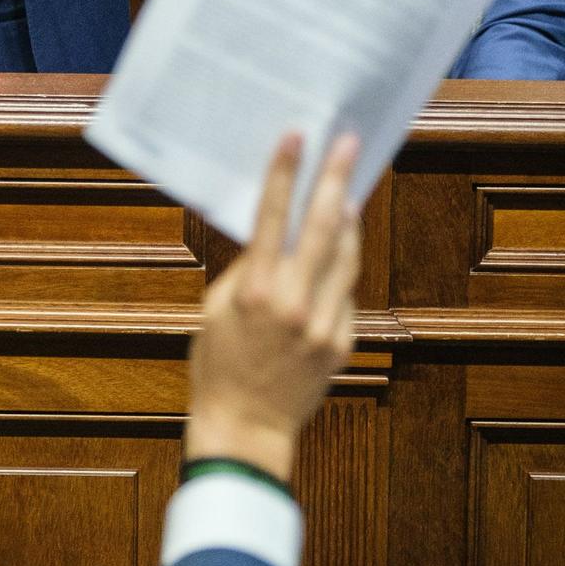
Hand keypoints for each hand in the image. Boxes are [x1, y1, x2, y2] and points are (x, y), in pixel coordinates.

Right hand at [186, 133, 360, 482]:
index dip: (286, 173)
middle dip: (336, 179)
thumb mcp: (215, 309)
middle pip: (324, 227)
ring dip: (349, 222)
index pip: (274, 218)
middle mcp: (293, 303)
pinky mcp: (341, 341)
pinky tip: (333, 263)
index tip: (296, 138)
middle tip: (349, 146)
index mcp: (254, 291)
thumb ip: (247, 270)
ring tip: (348, 193)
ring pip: (346, 258)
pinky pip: (343, 295)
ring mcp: (323, 323)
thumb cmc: (218, 365)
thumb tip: (272, 234)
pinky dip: (338, 274)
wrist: (245, 427)